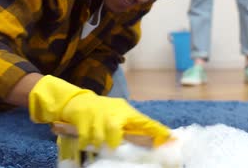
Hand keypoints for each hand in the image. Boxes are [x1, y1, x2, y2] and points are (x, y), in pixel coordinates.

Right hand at [29, 75, 170, 148]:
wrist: (79, 100)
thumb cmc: (103, 111)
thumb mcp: (119, 114)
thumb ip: (132, 126)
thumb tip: (153, 138)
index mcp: (125, 111)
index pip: (143, 120)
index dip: (155, 130)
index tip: (168, 138)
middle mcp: (112, 112)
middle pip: (115, 129)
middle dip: (114, 141)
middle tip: (113, 146)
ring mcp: (96, 115)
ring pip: (99, 136)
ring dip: (98, 143)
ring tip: (98, 144)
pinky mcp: (82, 119)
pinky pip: (85, 137)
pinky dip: (86, 143)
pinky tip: (86, 142)